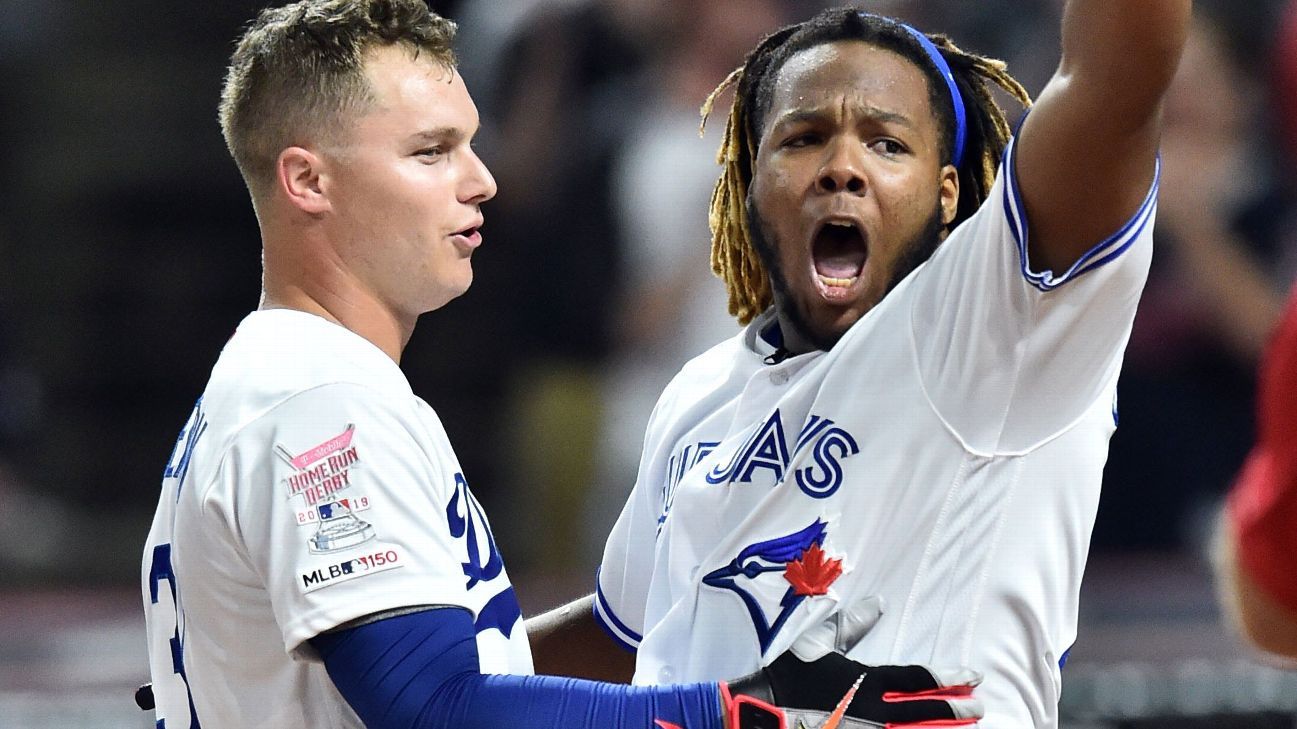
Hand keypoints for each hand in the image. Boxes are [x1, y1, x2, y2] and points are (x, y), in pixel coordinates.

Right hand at [722, 597, 981, 727]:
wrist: (762, 714)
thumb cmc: (790, 677)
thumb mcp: (819, 644)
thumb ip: (851, 625)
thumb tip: (877, 603)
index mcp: (868, 681)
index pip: (919, 677)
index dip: (949, 677)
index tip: (972, 677)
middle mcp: (875, 711)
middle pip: (927, 710)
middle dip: (957, 709)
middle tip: (980, 708)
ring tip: (965, 727)